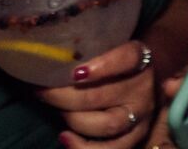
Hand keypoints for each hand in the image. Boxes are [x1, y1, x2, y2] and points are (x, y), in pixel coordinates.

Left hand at [36, 39, 156, 147]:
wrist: (139, 82)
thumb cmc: (114, 62)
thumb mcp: (109, 48)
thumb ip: (88, 51)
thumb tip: (51, 59)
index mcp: (140, 59)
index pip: (128, 58)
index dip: (104, 65)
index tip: (75, 72)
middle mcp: (143, 88)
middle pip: (103, 95)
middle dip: (66, 96)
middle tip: (44, 91)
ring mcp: (141, 116)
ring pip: (106, 124)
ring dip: (73, 118)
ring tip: (57, 109)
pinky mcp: (136, 137)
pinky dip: (83, 147)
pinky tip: (64, 137)